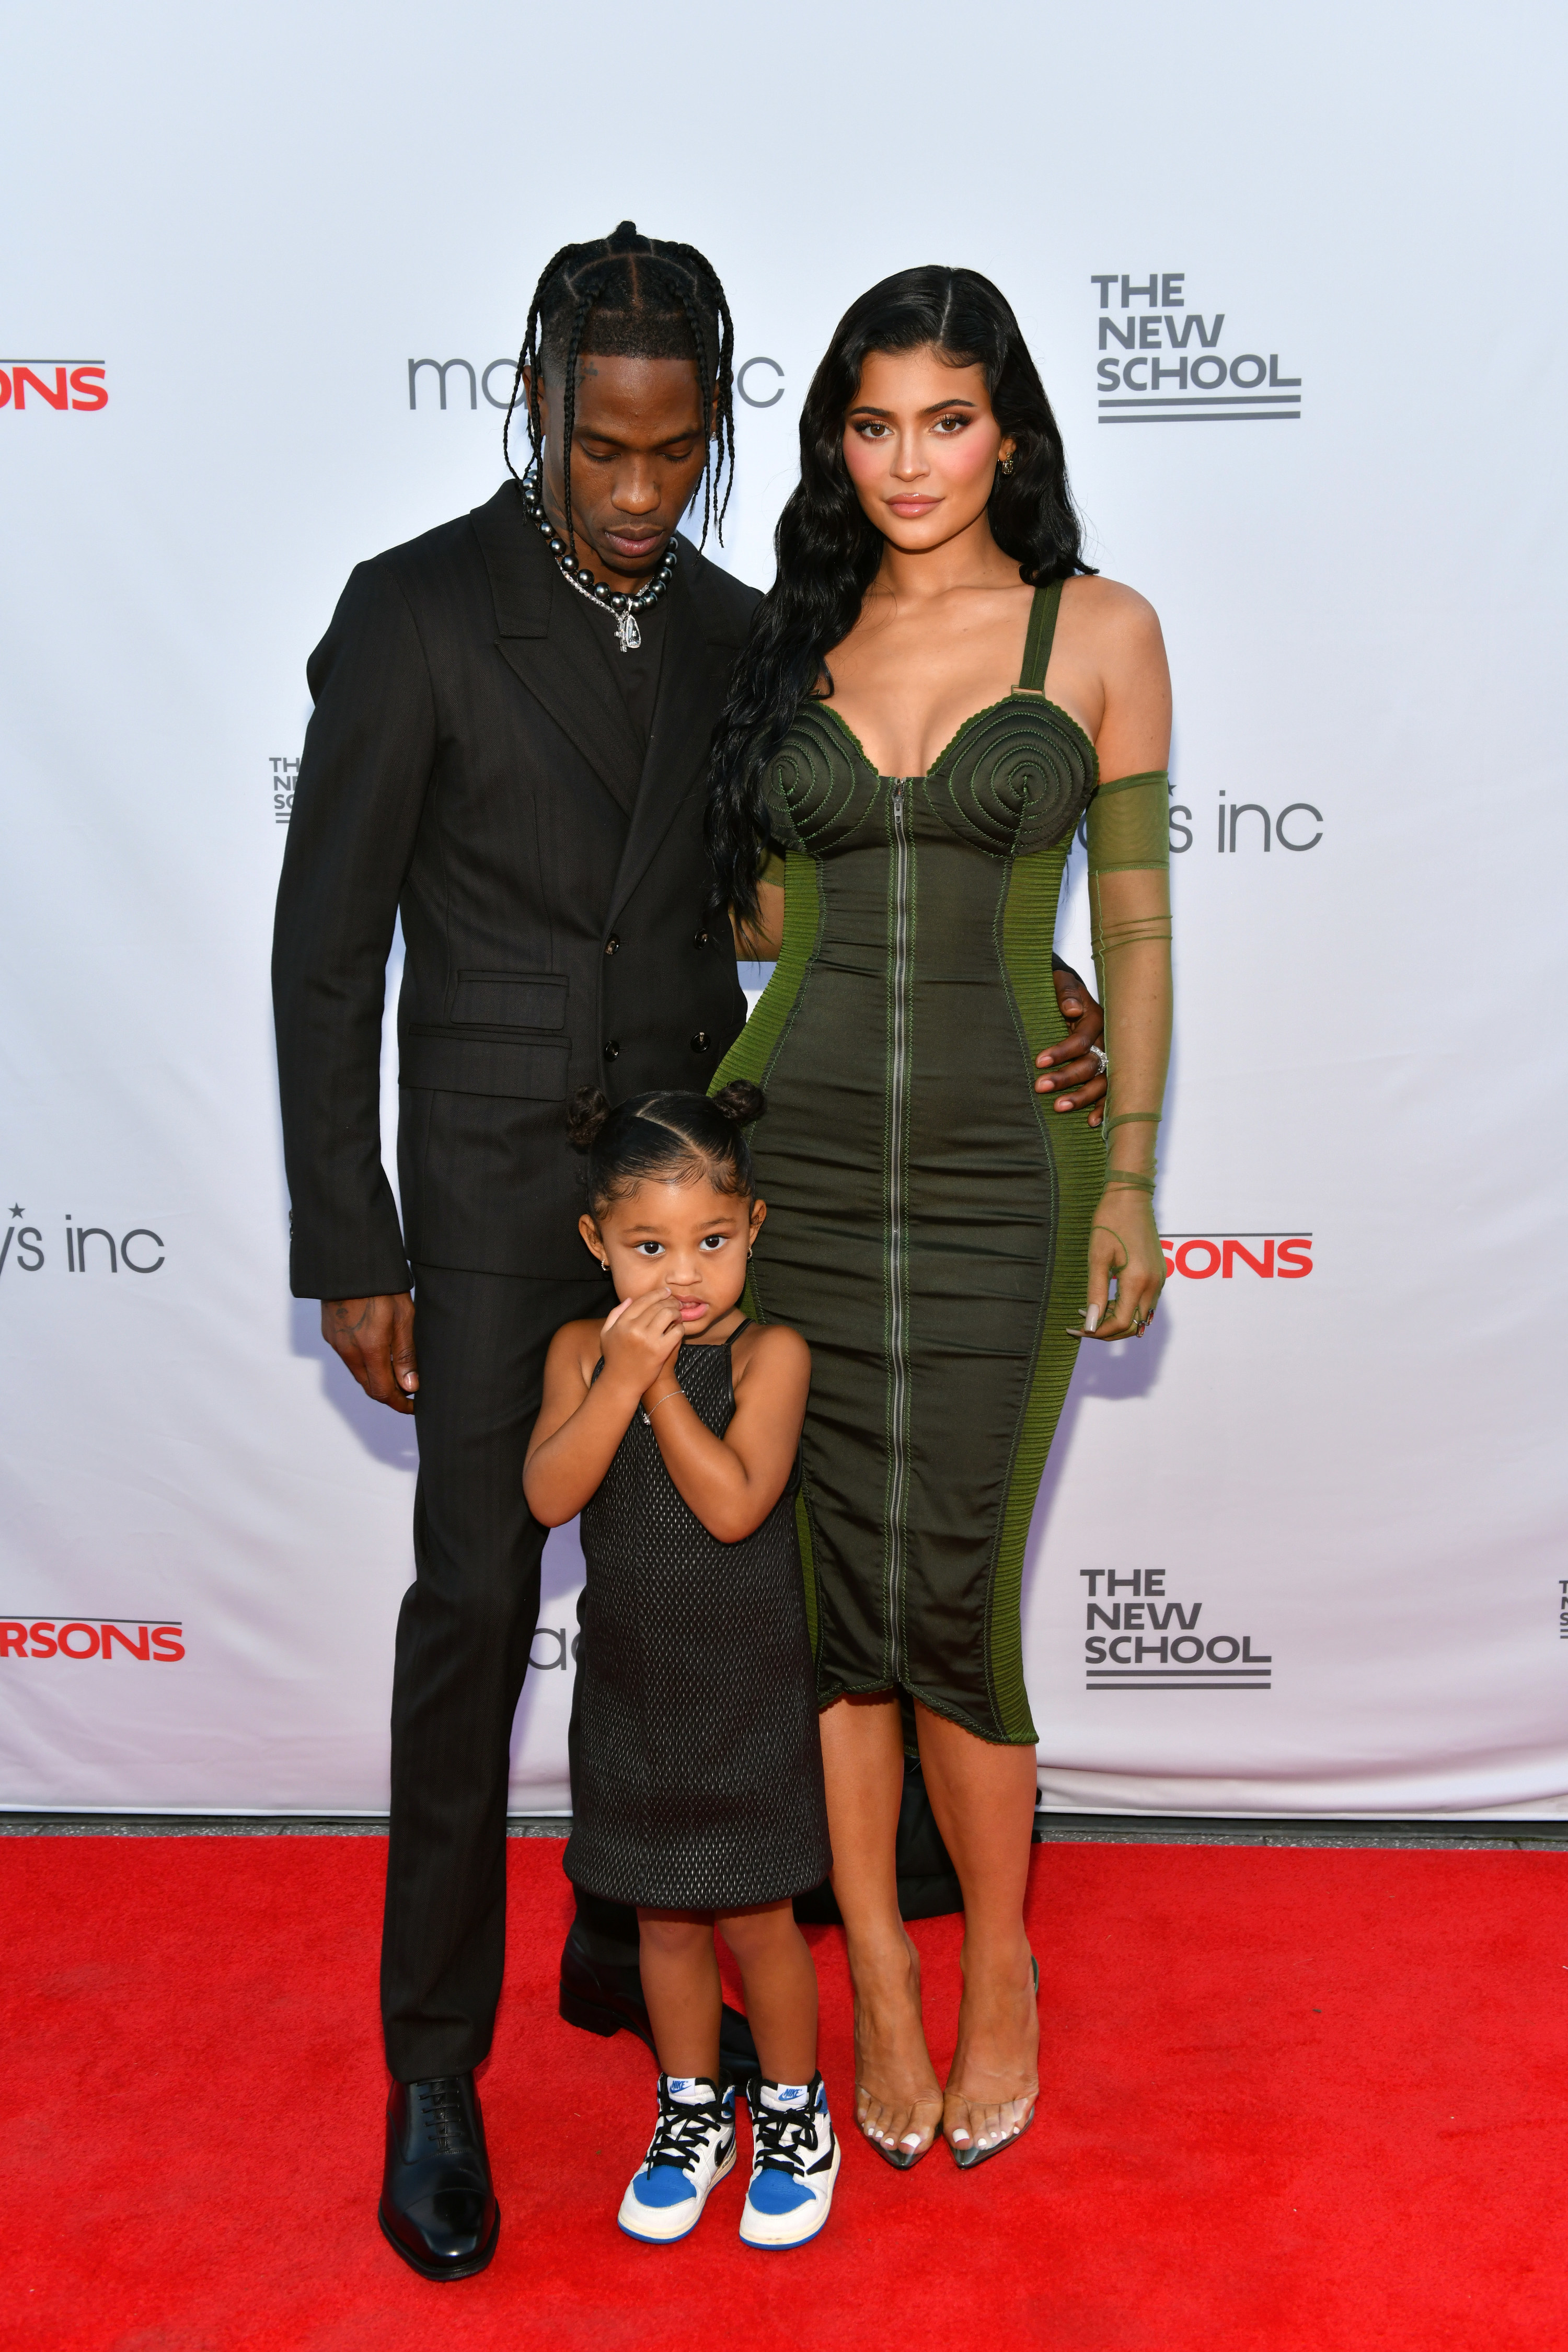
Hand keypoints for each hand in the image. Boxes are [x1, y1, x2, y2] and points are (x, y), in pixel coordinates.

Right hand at [322, 1292, 416, 1411]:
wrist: (351, 1262)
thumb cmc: (382, 1285)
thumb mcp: (404, 1317)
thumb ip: (406, 1354)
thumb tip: (410, 1385)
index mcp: (369, 1348)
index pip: (382, 1392)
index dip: (399, 1403)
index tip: (413, 1405)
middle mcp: (348, 1350)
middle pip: (368, 1386)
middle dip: (389, 1393)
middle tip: (409, 1390)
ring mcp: (336, 1343)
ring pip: (358, 1372)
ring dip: (376, 1377)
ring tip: (397, 1371)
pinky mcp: (329, 1334)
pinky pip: (348, 1357)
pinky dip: (364, 1362)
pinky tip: (378, 1352)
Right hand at [599, 1289, 682, 1398]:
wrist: (622, 1383)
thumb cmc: (615, 1358)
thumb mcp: (606, 1334)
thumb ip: (615, 1314)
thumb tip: (630, 1299)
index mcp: (622, 1323)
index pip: (643, 1300)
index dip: (657, 1293)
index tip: (666, 1292)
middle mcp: (634, 1329)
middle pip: (657, 1305)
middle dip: (670, 1301)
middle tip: (675, 1303)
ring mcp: (648, 1340)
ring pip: (668, 1315)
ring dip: (676, 1312)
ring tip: (678, 1315)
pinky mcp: (660, 1351)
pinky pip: (676, 1332)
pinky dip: (680, 1328)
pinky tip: (679, 1329)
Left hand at [1036, 967, 1105, 1124]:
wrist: (1073, 994)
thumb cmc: (1065, 990)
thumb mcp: (1062, 981)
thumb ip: (1066, 992)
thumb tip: (1071, 1009)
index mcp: (1096, 1019)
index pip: (1081, 1040)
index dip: (1061, 1052)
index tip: (1038, 1061)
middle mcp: (1106, 1041)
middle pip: (1091, 1064)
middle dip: (1066, 1078)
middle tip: (1040, 1087)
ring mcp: (1109, 1057)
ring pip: (1101, 1082)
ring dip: (1081, 1097)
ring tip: (1058, 1108)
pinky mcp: (1107, 1070)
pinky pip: (1109, 1092)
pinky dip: (1102, 1107)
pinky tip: (1091, 1122)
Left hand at [1075, 1196, 1163, 1341]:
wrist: (1131, 1197)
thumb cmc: (1110, 1222)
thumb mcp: (1097, 1258)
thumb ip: (1096, 1292)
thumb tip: (1091, 1323)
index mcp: (1137, 1280)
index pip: (1122, 1322)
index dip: (1100, 1331)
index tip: (1079, 1329)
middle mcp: (1153, 1284)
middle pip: (1134, 1325)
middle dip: (1109, 1330)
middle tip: (1084, 1325)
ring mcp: (1158, 1279)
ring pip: (1140, 1316)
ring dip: (1118, 1319)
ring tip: (1092, 1310)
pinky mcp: (1158, 1274)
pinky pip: (1145, 1302)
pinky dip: (1127, 1307)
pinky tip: (1107, 1299)